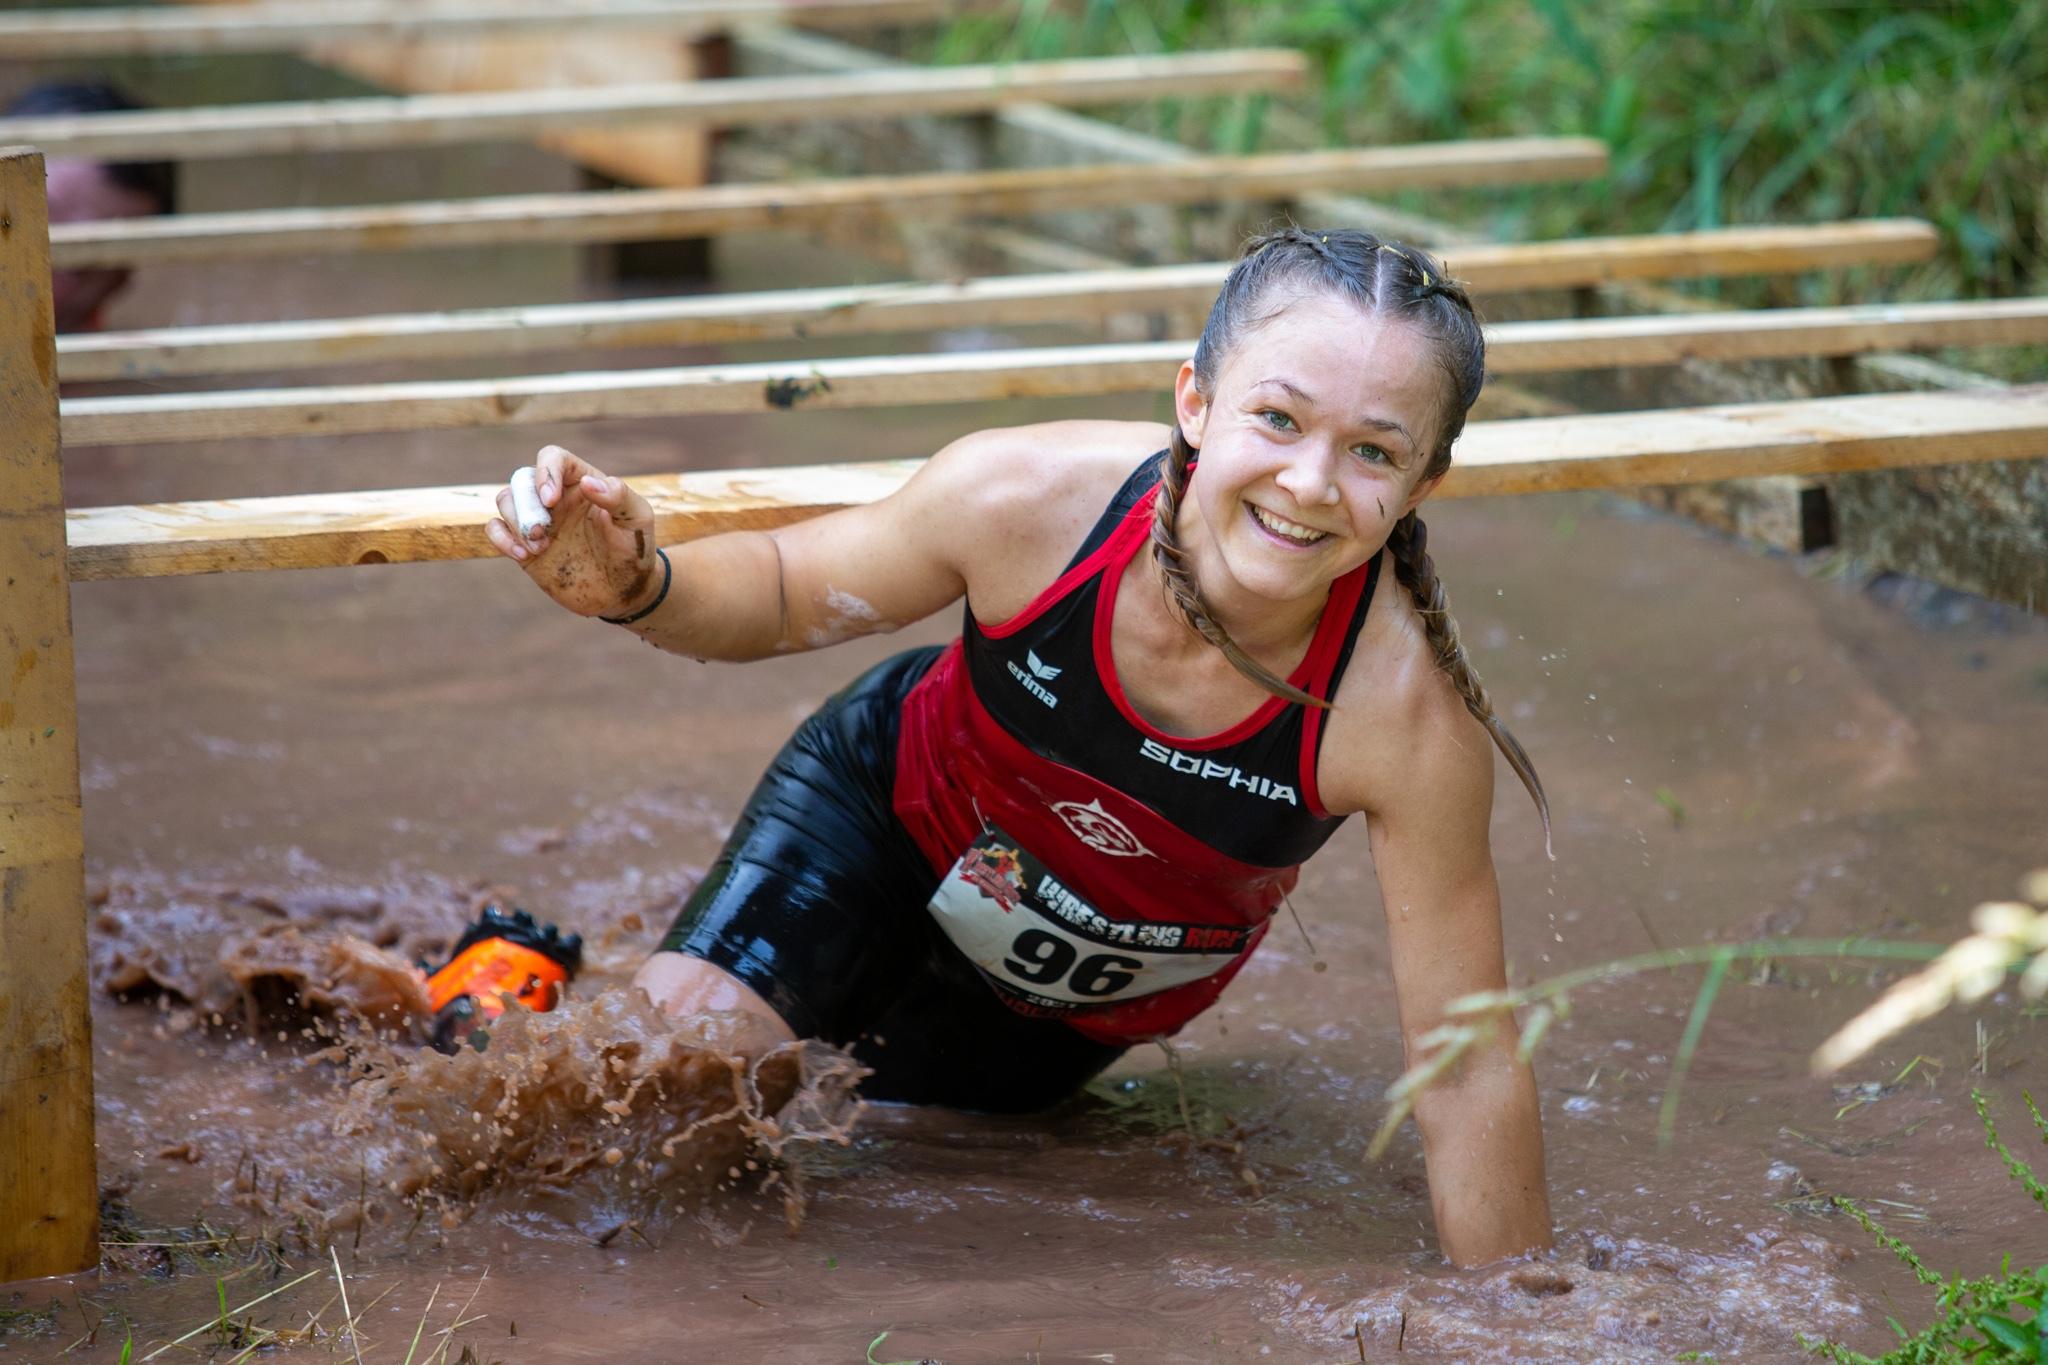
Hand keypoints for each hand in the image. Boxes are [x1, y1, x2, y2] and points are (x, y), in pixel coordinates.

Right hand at [485, 445, 661, 619]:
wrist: (623, 592)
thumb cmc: (633, 550)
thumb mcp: (636, 520)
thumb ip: (618, 496)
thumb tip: (588, 482)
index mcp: (581, 482)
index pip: (553, 457)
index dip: (546, 471)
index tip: (551, 499)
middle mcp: (556, 497)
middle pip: (522, 479)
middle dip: (527, 503)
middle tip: (543, 531)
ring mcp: (539, 521)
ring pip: (506, 501)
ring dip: (517, 522)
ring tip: (540, 548)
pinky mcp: (525, 546)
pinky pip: (496, 529)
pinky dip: (500, 537)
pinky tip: (523, 555)